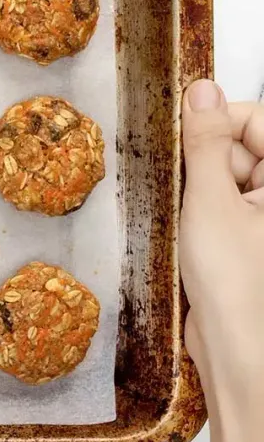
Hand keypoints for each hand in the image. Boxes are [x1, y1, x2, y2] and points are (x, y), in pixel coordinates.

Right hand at [180, 79, 263, 441]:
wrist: (236, 352)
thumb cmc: (234, 284)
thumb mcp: (210, 200)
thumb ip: (205, 142)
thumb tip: (201, 89)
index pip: (258, 119)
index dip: (219, 120)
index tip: (184, 134)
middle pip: (242, 145)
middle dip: (206, 158)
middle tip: (184, 186)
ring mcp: (263, 217)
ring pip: (226, 174)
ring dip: (197, 185)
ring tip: (186, 216)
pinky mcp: (247, 236)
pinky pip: (219, 202)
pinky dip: (197, 208)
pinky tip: (186, 229)